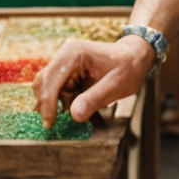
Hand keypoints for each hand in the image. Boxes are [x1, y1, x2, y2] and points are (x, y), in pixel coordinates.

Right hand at [34, 34, 156, 125]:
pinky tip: (77, 106)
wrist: (135, 56)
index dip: (47, 104)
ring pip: (47, 87)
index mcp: (74, 53)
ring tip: (72, 113)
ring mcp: (64, 62)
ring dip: (55, 103)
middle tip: (53, 125)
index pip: (51, 80)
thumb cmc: (128, 68)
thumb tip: (73, 115)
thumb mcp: (115, 85)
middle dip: (47, 104)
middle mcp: (64, 54)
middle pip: (43, 82)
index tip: (49, 124)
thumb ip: (94, 99)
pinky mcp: (66, 71)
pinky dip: (62, 101)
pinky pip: (56, 89)